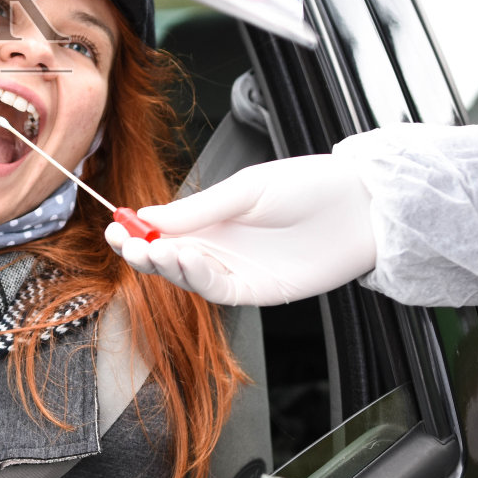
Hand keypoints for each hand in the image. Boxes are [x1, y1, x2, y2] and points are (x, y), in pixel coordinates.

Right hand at [102, 154, 374, 304]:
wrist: (361, 207)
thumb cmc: (311, 186)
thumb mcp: (247, 188)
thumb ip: (199, 207)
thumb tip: (149, 215)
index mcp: (212, 216)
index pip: (163, 228)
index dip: (137, 229)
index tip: (116, 225)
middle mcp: (220, 246)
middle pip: (167, 257)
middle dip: (141, 252)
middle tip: (125, 243)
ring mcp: (237, 269)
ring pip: (186, 277)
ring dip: (164, 266)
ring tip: (152, 250)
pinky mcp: (257, 291)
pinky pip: (216, 290)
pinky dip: (196, 278)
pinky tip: (183, 261)